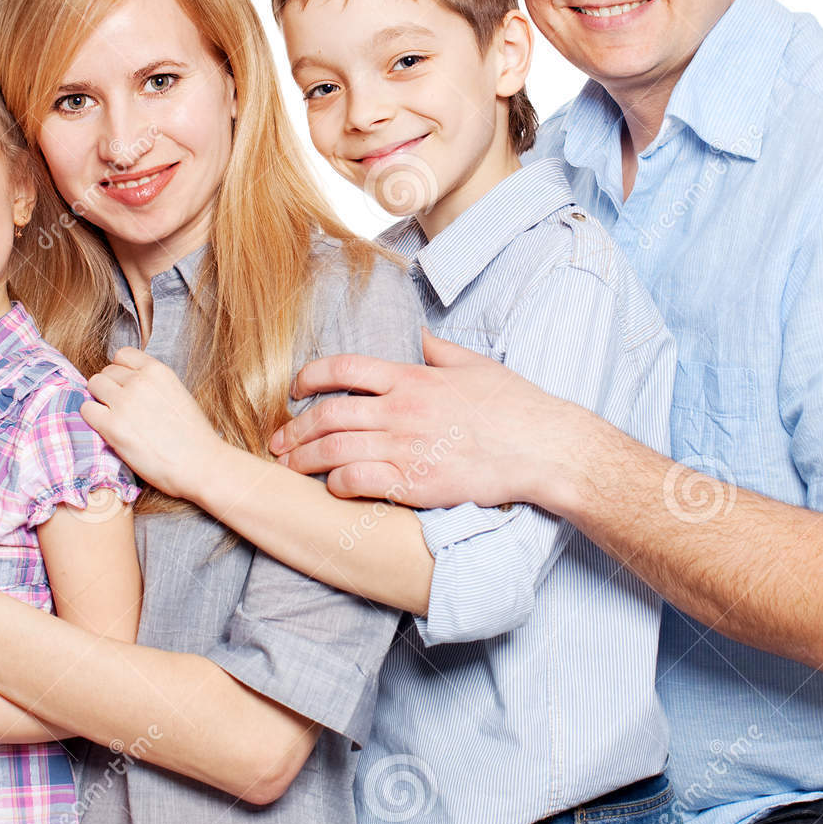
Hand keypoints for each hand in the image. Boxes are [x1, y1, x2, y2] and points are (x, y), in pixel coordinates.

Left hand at [82, 347, 224, 500]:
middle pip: (106, 372)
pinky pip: (86, 410)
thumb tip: (131, 387)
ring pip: (93, 386)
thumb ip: (154, 385)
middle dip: (110, 388)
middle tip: (119, 408)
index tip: (125, 386)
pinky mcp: (112, 426)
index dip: (121, 371)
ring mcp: (123, 402)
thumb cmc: (194, 437)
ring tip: (112, 418)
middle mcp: (138, 381)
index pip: (123, 355)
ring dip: (99, 400)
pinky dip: (92, 418)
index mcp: (158, 371)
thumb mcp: (178, 394)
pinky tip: (107, 430)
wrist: (201, 464)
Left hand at [268, 328, 578, 508]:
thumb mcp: (475, 365)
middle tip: (278, 441)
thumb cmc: (515, 406)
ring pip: (334, 450)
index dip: (309, 377)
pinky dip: (336, 484)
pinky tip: (331, 487)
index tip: (295, 390)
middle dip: (294, 429)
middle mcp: (402, 410)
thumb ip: (439, 351)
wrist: (544, 448)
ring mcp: (406, 448)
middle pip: (328, 414)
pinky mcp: (416, 484)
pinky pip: (358, 482)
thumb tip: (420, 336)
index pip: (344, 369)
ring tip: (288, 467)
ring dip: (304, 459)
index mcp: (412, 377)